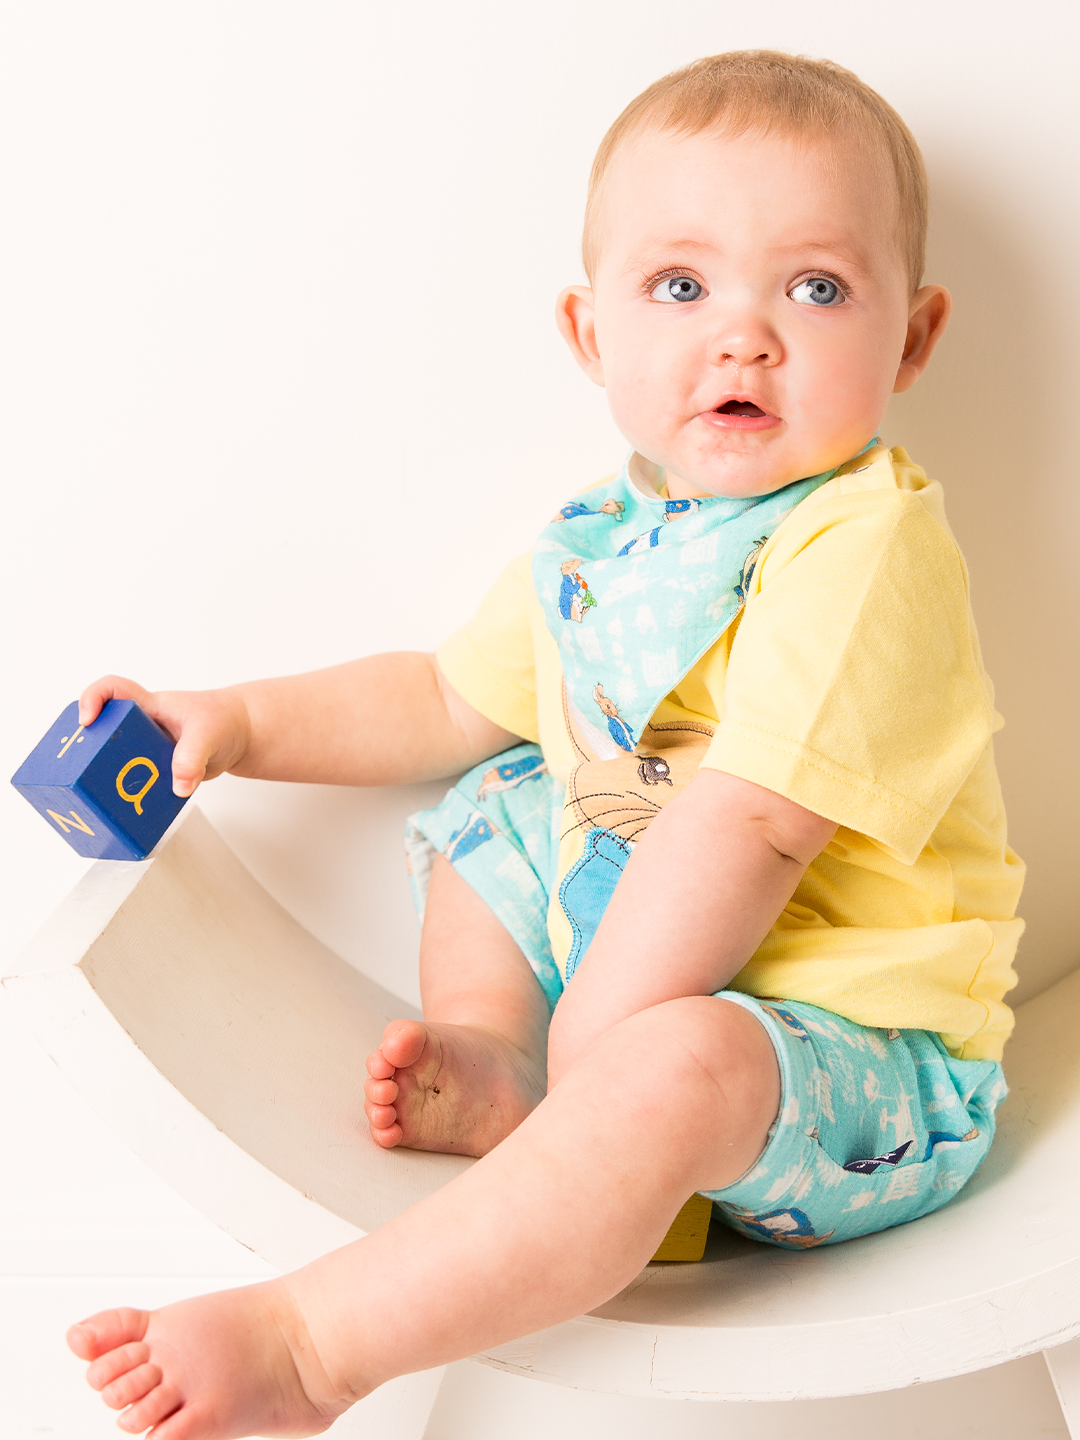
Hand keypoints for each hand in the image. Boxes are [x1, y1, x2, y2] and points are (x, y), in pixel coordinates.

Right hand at [78, 676, 252, 797]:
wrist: (239, 736)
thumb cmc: (222, 720)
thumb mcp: (209, 734)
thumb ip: (192, 757)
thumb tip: (179, 786)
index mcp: (148, 704)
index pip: (111, 690)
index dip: (92, 700)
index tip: (87, 722)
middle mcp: (140, 725)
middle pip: (102, 731)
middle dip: (87, 748)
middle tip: (83, 768)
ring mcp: (145, 749)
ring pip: (115, 761)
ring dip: (106, 777)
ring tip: (103, 795)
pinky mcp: (154, 770)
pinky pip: (135, 781)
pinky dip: (131, 795)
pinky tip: (129, 809)